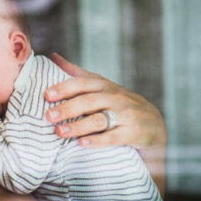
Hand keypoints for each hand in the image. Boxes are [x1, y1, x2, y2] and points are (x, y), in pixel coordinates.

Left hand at [45, 53, 166, 149]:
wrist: (153, 123)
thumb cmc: (118, 103)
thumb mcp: (101, 86)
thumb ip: (77, 73)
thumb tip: (52, 56)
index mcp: (104, 86)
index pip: (82, 84)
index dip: (64, 88)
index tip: (47, 95)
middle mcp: (115, 98)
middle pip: (88, 102)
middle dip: (67, 109)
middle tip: (49, 116)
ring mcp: (125, 115)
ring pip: (99, 120)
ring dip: (78, 126)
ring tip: (59, 132)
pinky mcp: (132, 133)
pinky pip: (113, 137)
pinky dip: (97, 141)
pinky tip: (81, 144)